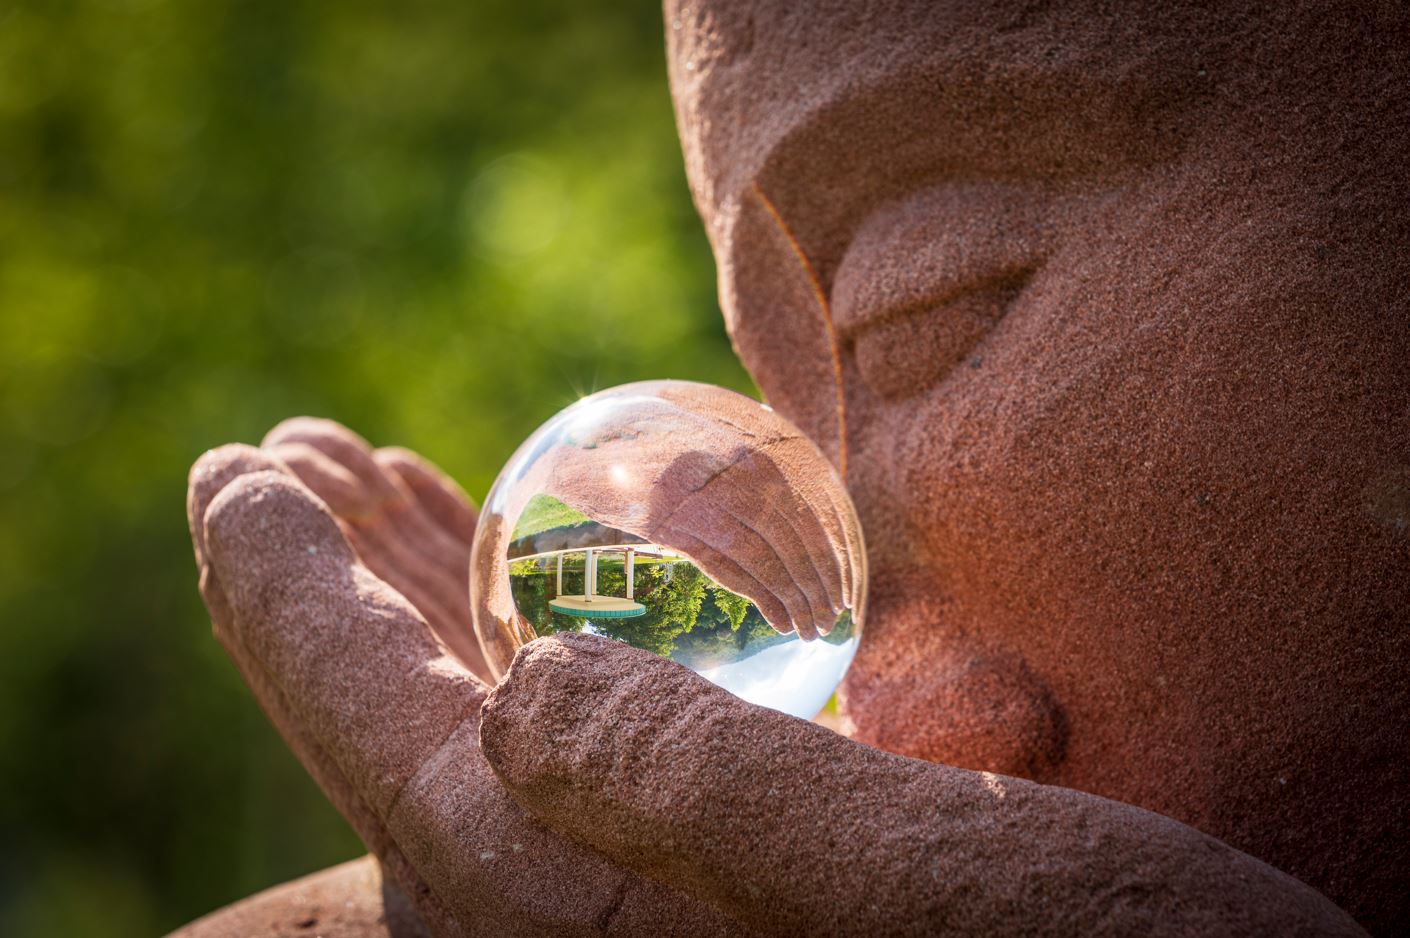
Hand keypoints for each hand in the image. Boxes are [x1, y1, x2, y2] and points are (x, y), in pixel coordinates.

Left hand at [188, 418, 1362, 936]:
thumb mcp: (936, 884)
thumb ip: (703, 794)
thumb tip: (514, 699)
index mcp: (582, 913)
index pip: (370, 717)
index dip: (281, 582)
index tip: (240, 464)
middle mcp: (582, 924)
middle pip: (394, 717)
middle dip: (323, 579)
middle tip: (282, 459)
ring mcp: (642, 911)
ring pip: (472, 726)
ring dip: (409, 595)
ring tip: (362, 485)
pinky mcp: (719, 886)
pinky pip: (570, 743)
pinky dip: (519, 638)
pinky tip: (526, 587)